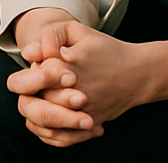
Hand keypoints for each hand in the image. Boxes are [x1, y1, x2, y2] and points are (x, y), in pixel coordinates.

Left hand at [5, 14, 167, 146]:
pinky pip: (61, 137)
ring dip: (42, 111)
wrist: (137, 74)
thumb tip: (29, 55)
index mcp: (64, 67)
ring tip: (50, 98)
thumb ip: (49, 36)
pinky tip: (56, 117)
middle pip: (33, 101)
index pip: (31, 75)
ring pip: (44, 122)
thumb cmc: (105, 50)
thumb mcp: (77, 31)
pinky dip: (53, 130)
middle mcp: (72, 93)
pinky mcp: (89, 125)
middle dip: (36, 90)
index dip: (36, 68)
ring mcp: (81, 113)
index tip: (48, 61)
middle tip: (51, 81)